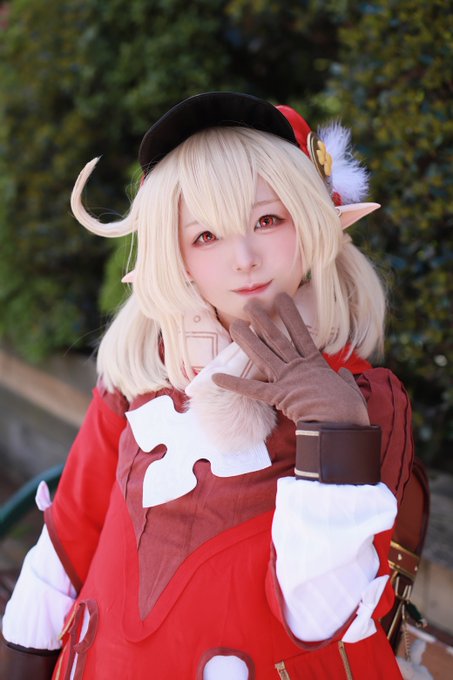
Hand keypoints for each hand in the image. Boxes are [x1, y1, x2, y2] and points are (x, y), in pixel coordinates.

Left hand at [212, 293, 369, 425]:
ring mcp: (287, 380)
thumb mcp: (350, 389)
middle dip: (263, 320)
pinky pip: (252, 389)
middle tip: (250, 304)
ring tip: (234, 324)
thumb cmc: (350, 411)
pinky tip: (216, 378)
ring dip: (247, 340)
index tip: (282, 298)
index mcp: (316, 364)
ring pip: (263, 355)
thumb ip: (344, 379)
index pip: (301, 334)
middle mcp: (298, 367)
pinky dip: (233, 384)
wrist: (343, 425)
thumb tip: (341, 373)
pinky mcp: (279, 396)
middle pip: (277, 339)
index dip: (290, 315)